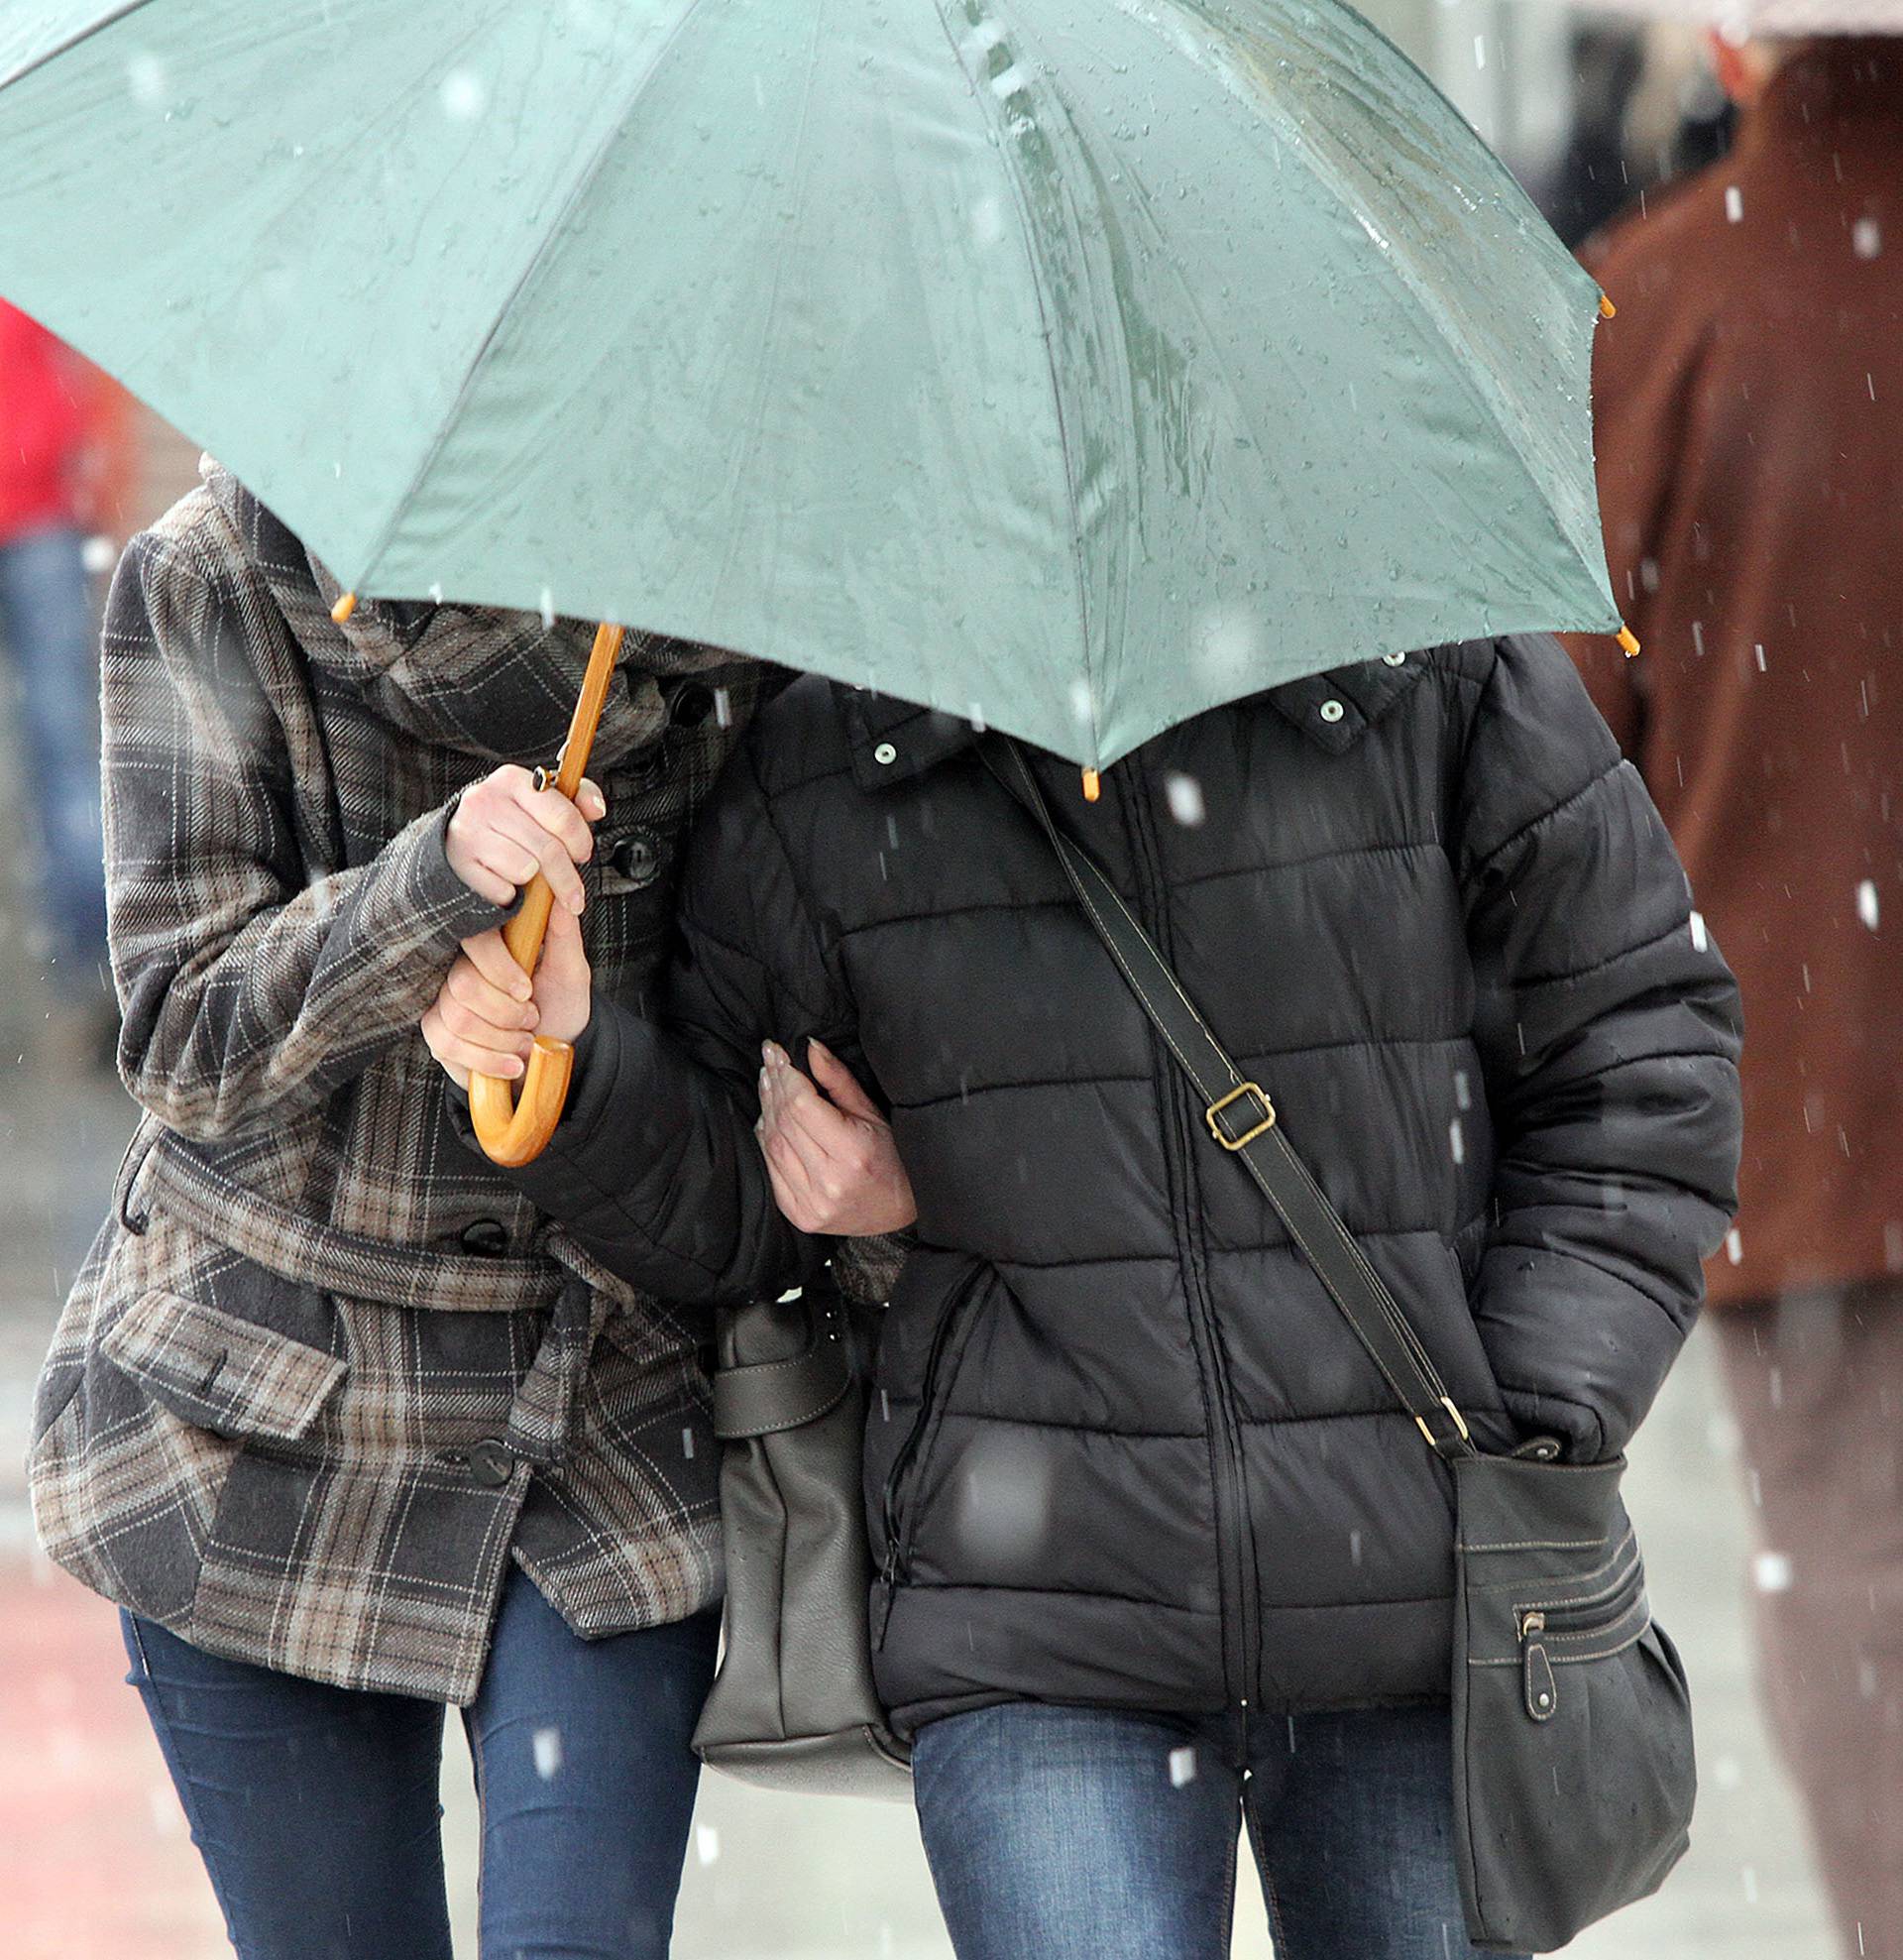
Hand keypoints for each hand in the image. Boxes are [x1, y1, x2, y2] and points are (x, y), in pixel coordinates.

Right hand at [421, 902, 592, 1088]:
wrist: (550, 1055)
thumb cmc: (559, 1008)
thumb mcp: (570, 973)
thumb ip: (564, 936)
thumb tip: (560, 899)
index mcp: (492, 946)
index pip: (475, 941)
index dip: (499, 970)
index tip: (528, 992)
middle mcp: (461, 969)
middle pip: (464, 987)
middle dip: (507, 1014)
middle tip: (532, 1020)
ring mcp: (444, 1001)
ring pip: (458, 1020)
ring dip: (502, 1040)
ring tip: (525, 1042)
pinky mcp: (437, 1033)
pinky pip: (448, 1045)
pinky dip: (488, 1060)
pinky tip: (511, 1064)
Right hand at [445, 767, 606, 912]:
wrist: (454, 840)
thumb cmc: (504, 822)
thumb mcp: (538, 802)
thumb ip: (573, 801)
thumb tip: (596, 807)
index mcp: (512, 780)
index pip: (563, 816)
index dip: (580, 841)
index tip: (582, 854)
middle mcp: (486, 801)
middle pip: (548, 849)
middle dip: (567, 878)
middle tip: (573, 892)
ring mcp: (468, 831)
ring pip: (526, 870)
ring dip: (533, 882)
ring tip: (529, 877)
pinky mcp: (458, 862)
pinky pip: (502, 891)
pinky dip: (509, 896)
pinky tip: (505, 883)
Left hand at [756, 1040, 917, 1235]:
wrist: (897, 1214)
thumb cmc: (892, 1159)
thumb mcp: (872, 1114)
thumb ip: (838, 1080)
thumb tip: (809, 1047)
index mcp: (852, 1152)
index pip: (802, 1105)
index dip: (786, 1076)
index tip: (778, 1053)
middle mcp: (828, 1180)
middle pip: (784, 1122)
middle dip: (774, 1085)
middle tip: (770, 1061)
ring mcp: (810, 1202)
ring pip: (772, 1144)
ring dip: (765, 1109)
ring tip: (768, 1084)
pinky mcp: (798, 1214)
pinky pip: (770, 1169)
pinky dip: (765, 1140)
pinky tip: (768, 1120)